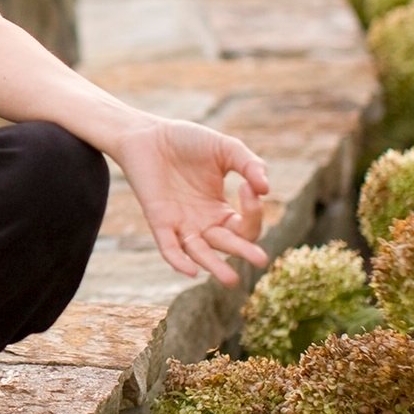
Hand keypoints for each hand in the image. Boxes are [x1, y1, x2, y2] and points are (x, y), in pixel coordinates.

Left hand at [105, 116, 272, 285]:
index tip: (248, 187)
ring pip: (200, 253)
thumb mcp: (226, 149)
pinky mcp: (158, 220)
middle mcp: (202, 222)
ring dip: (215, 266)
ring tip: (231, 280)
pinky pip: (169, 247)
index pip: (245, 224)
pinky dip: (178, 260)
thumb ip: (250, 165)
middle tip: (261, 260)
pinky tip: (191, 270)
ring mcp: (180, 223)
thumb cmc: (186, 140)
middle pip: (228, 245)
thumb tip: (266, 189)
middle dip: (244, 252)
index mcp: (220, 209)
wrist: (147, 133)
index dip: (253, 211)